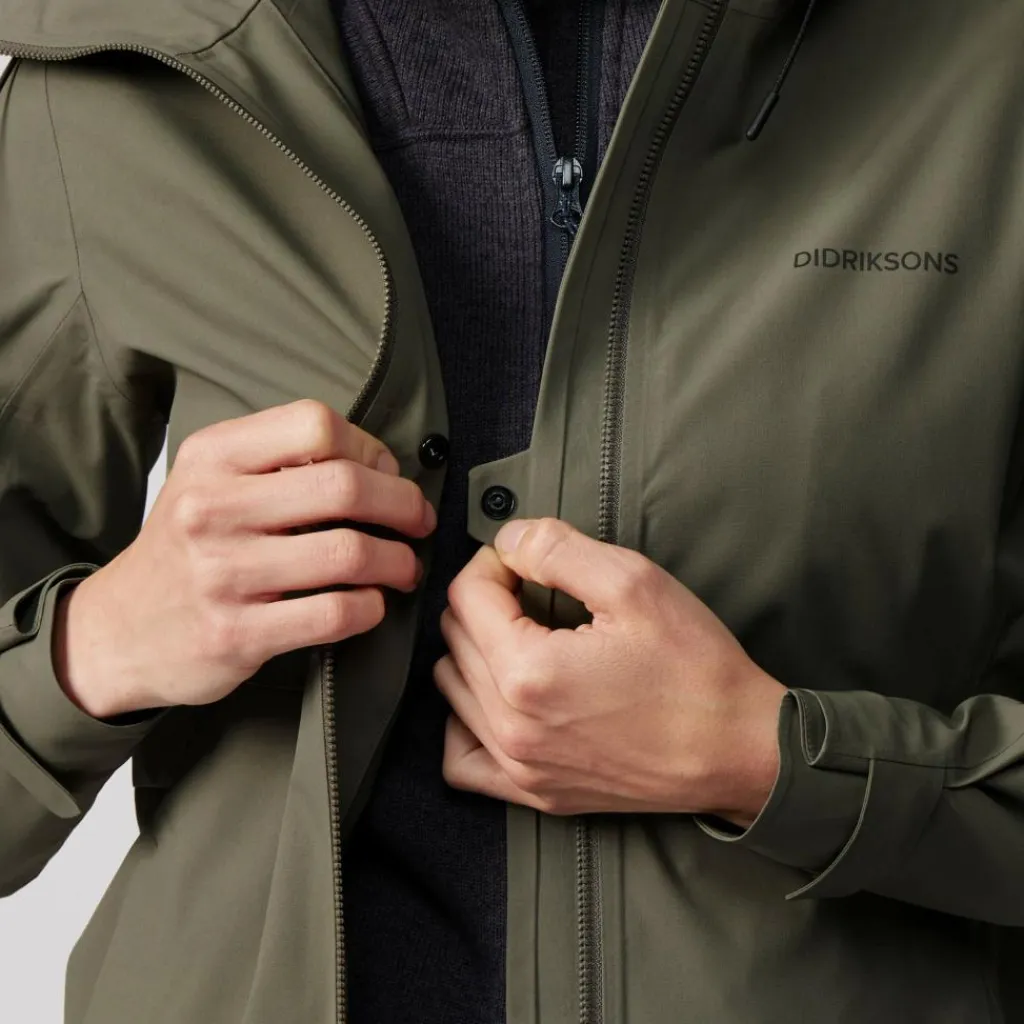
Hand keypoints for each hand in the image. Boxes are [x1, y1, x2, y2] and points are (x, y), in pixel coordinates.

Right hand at [55, 399, 436, 718]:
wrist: (117, 630)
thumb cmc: (185, 548)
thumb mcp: (210, 483)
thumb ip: (279, 462)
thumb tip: (379, 465)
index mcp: (212, 458)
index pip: (315, 424)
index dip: (370, 449)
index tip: (387, 475)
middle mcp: (212, 508)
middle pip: (343, 486)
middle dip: (402, 504)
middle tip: (418, 522)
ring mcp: (222, 573)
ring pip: (348, 552)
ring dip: (397, 561)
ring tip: (404, 567)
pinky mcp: (237, 633)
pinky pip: (334, 613)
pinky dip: (371, 607)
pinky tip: (371, 603)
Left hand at [433, 518, 785, 825]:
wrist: (739, 750)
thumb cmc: (695, 668)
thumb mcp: (634, 583)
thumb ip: (556, 549)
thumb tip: (507, 539)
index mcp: (527, 672)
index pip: (467, 595)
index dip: (493, 563)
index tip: (526, 560)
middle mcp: (511, 727)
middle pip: (455, 639)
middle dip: (486, 602)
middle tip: (535, 593)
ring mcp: (520, 768)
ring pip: (452, 690)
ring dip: (477, 652)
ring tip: (526, 638)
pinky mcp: (535, 793)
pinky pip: (461, 758)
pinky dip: (467, 720)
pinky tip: (500, 698)